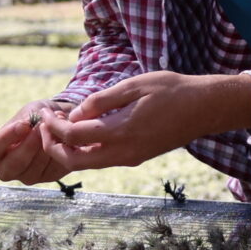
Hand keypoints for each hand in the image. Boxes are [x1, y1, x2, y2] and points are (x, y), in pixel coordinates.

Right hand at [0, 100, 88, 184]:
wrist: (58, 122)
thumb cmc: (36, 116)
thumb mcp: (30, 111)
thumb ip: (28, 119)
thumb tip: (31, 126)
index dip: (7, 136)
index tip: (24, 124)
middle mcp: (6, 168)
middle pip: (13, 164)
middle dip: (29, 146)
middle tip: (42, 129)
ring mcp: (27, 176)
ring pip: (34, 169)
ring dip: (46, 148)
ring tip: (55, 128)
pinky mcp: (47, 177)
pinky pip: (52, 170)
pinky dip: (60, 153)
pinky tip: (63, 139)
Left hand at [57, 71, 250, 169]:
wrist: (206, 108)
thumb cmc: (173, 90)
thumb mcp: (134, 85)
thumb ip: (102, 101)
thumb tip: (75, 115)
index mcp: (122, 131)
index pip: (74, 137)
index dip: (54, 127)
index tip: (46, 114)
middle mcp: (124, 152)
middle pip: (75, 161)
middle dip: (54, 147)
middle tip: (44, 127)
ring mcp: (131, 158)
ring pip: (89, 164)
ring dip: (69, 150)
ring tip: (59, 128)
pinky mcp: (137, 158)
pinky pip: (103, 160)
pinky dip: (86, 150)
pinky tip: (83, 131)